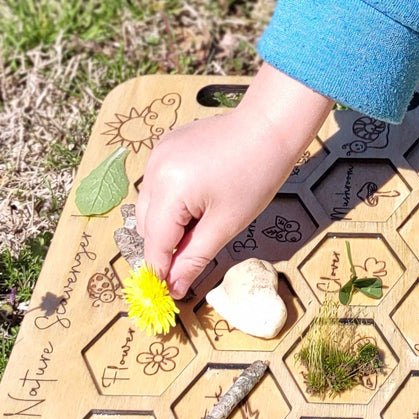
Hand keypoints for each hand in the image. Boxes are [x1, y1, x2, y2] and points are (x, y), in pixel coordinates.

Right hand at [138, 64, 332, 297]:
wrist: (270, 126)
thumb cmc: (256, 175)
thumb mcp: (227, 223)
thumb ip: (196, 257)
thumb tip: (175, 287)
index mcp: (169, 189)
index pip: (155, 244)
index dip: (162, 271)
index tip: (172, 291)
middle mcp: (155, 170)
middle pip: (148, 225)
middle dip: (166, 246)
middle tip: (194, 256)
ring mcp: (158, 155)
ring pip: (151, 205)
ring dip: (168, 222)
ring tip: (203, 222)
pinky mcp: (167, 146)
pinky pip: (159, 183)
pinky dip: (172, 199)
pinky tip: (200, 198)